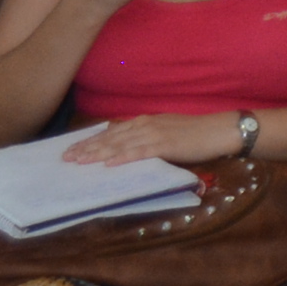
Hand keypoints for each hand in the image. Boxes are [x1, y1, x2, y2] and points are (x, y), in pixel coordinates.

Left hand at [64, 111, 237, 167]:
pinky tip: (109, 164)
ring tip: (80, 161)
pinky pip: (140, 152)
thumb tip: (128, 148)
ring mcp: (155, 134)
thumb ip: (147, 138)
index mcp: (146, 121)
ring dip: (98, 154)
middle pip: (111, 138)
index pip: (112, 132)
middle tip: (66, 158)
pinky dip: (123, 158)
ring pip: (120, 145)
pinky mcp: (166, 145)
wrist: (220, 129)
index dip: (92, 141)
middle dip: (87, 148)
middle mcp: (146, 124)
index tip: (73, 149)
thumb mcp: (167, 131)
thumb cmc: (196, 133)